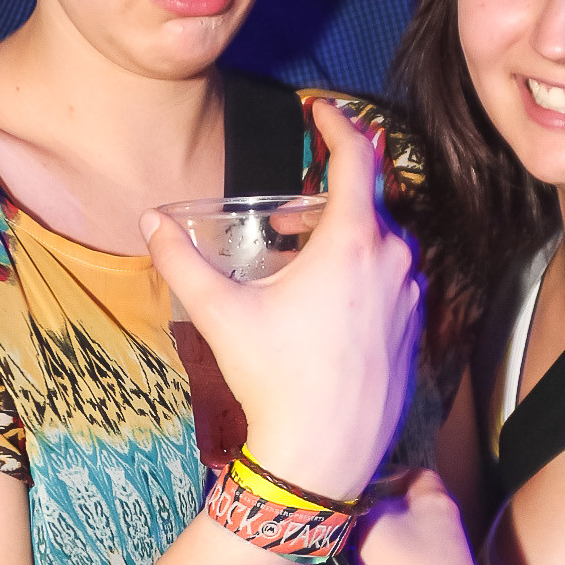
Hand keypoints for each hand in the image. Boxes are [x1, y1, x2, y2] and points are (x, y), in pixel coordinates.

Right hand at [141, 101, 421, 498]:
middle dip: (326, 198)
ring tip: (299, 262)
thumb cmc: (277, 382)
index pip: (357, 157)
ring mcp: (411, 297)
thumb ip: (182, 261)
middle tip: (286, 215)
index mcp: (355, 242)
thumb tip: (150, 223)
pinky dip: (361, 274)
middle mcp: (395, 261)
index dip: (339, 124)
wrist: (326, 456)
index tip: (321, 108)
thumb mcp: (221, 314)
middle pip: (367, 203)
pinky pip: (391, 280)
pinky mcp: (414, 329)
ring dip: (343, 239)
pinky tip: (324, 305)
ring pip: (381, 244)